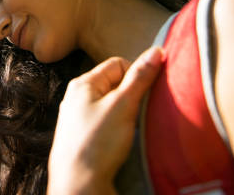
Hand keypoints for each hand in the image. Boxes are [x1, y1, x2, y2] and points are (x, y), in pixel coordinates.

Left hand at [47, 47, 162, 194]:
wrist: (78, 183)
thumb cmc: (96, 143)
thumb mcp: (123, 105)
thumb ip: (140, 78)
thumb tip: (156, 51)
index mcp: (83, 84)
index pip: (117, 64)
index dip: (136, 75)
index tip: (146, 93)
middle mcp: (77, 97)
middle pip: (115, 84)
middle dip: (132, 96)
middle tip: (139, 113)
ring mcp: (78, 117)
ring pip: (112, 105)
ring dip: (127, 114)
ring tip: (130, 130)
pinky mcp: (82, 136)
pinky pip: (106, 123)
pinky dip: (117, 129)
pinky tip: (120, 141)